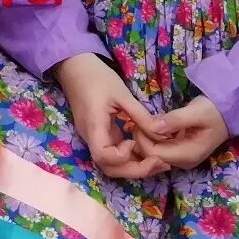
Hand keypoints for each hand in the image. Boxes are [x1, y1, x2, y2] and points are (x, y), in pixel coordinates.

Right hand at [55, 54, 164, 179]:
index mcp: (93, 126)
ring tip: (158, 161)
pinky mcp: (100, 135)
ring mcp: (94, 138)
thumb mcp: (122, 93)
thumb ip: (141, 116)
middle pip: (109, 167)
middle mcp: (91, 137)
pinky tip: (146, 151)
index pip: (103, 156)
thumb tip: (163, 135)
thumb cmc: (97, 77)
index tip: (135, 142)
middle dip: (136, 171)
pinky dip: (131, 157)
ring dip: (134, 167)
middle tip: (161, 163)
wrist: (75, 67)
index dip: (122, 157)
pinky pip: (114, 154)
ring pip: (112, 164)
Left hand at [140, 96, 228, 170]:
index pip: (154, 154)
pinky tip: (153, 126)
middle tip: (140, 119)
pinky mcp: (180, 153)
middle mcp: (184, 162)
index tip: (140, 121)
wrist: (228, 114)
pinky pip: (159, 150)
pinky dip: (152, 139)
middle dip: (142, 139)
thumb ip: (175, 120)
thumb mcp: (196, 111)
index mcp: (188, 154)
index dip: (142, 138)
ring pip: (153, 154)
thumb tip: (152, 127)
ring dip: (146, 139)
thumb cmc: (213, 111)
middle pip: (151, 156)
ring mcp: (182, 159)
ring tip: (145, 121)